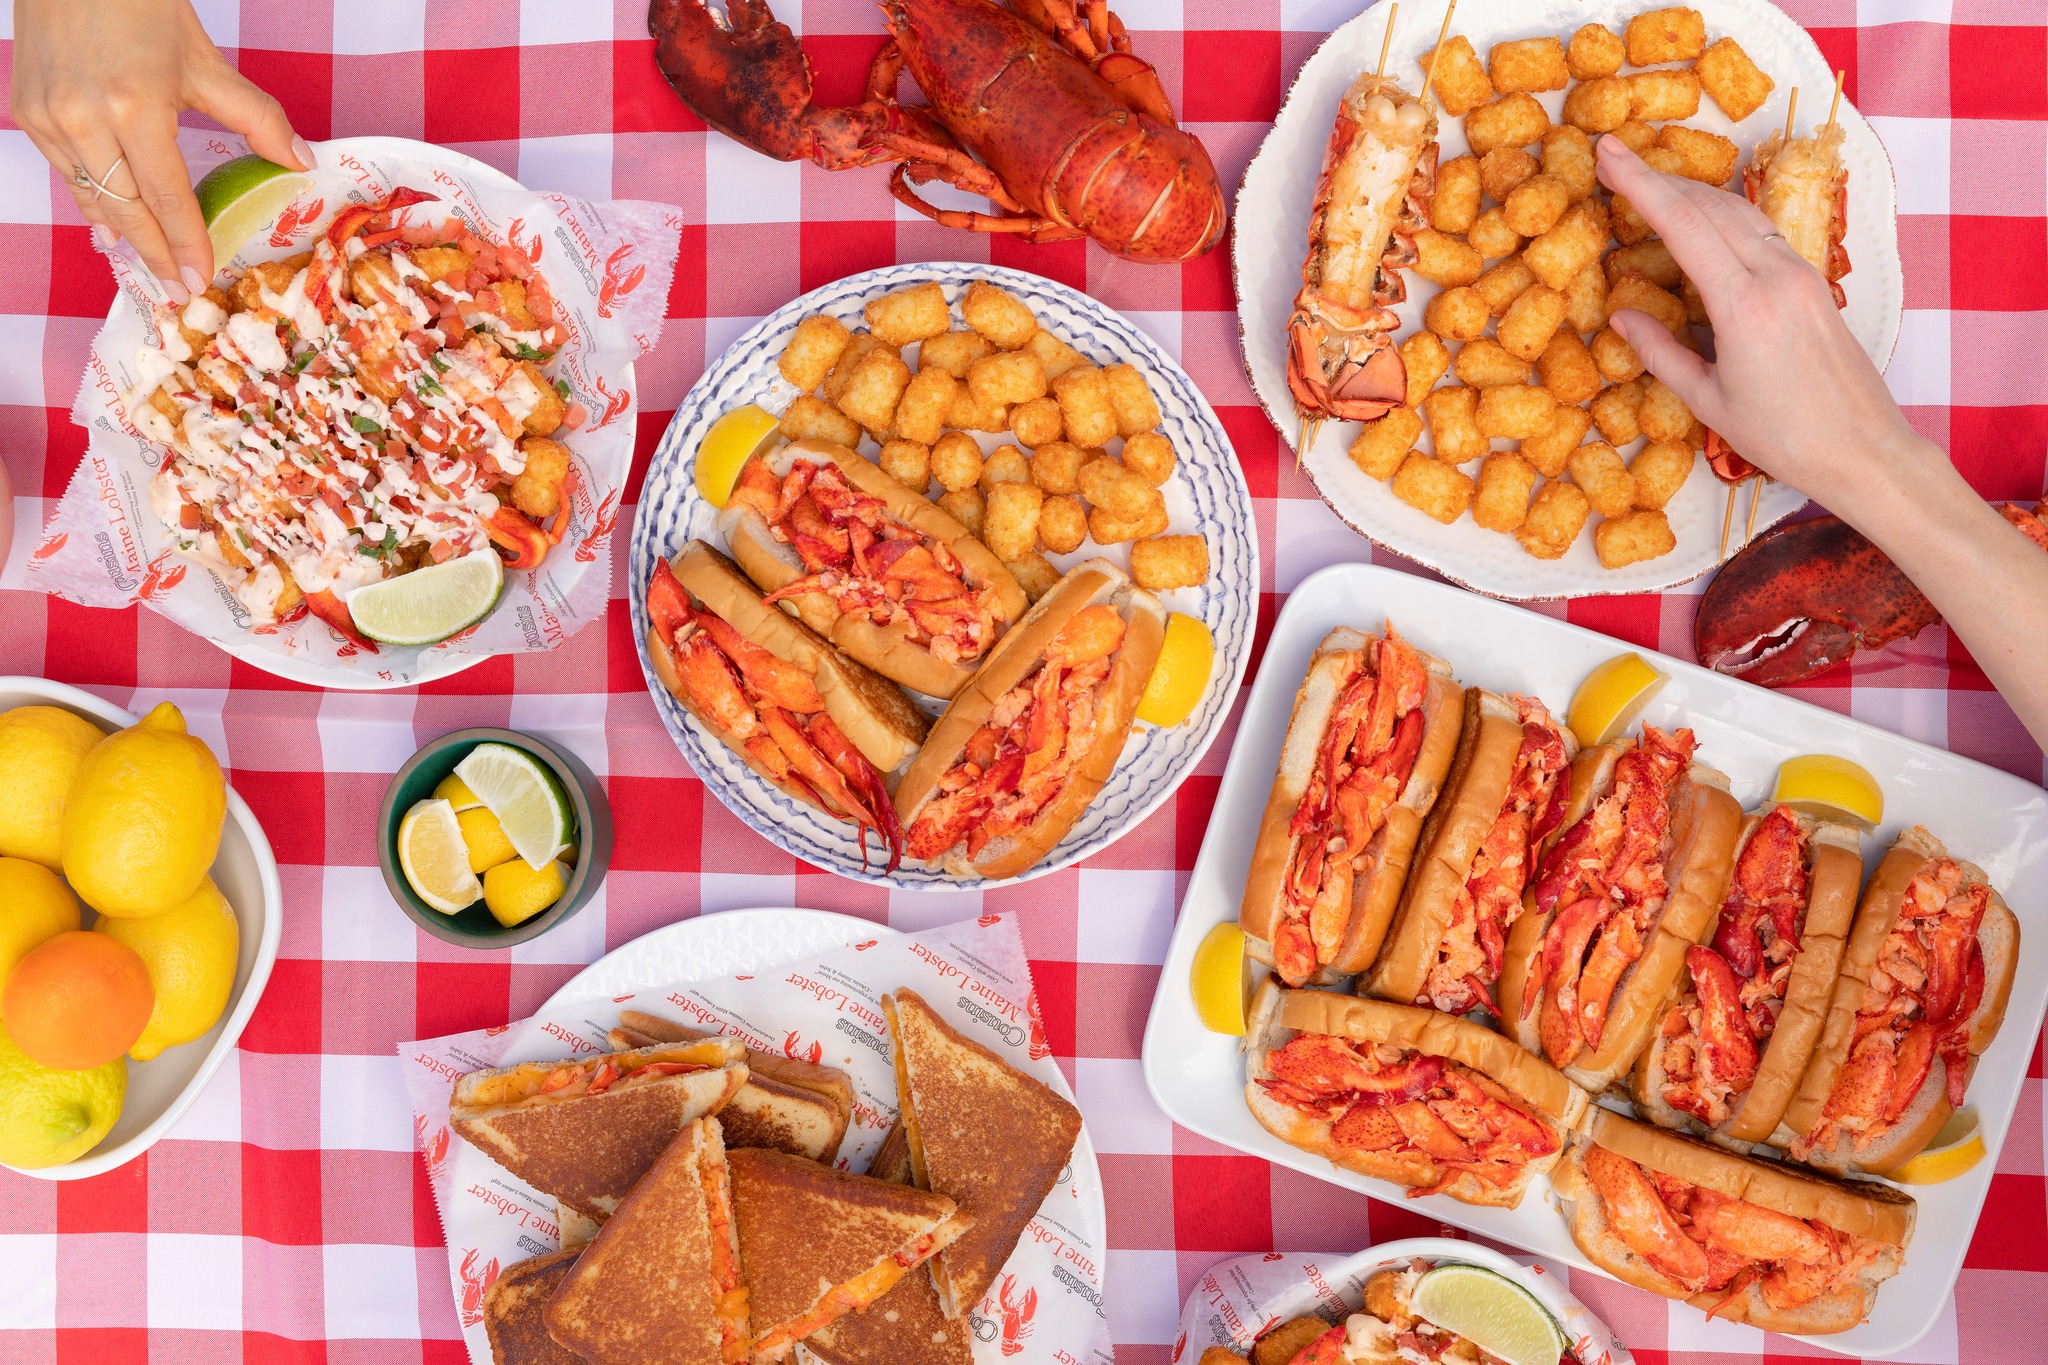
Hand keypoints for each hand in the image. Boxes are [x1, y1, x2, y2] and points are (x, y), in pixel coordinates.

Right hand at [8, 0, 310, 301]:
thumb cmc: (140, 5)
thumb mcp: (205, 62)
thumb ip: (256, 118)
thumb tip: (301, 161)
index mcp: (135, 107)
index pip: (167, 197)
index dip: (186, 242)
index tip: (201, 278)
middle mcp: (85, 119)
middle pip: (127, 210)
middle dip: (155, 255)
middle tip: (179, 289)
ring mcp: (50, 117)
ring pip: (92, 197)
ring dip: (123, 236)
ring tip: (152, 267)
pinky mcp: (28, 112)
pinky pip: (66, 173)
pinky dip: (92, 202)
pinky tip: (111, 228)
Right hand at [1593, 137, 1932, 514]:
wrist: (1865, 449)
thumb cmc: (1784, 438)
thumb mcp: (1709, 402)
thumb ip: (1661, 353)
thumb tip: (1623, 317)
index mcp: (1745, 305)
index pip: (1684, 224)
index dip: (1641, 184)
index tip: (1608, 153)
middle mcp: (1777, 276)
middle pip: (1710, 205)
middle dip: (1659, 178)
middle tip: (1614, 158)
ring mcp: (1800, 274)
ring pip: (1737, 212)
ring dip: (1690, 192)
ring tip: (1648, 183)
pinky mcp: (1813, 282)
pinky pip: (1759, 232)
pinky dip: (1719, 216)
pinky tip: (1699, 221)